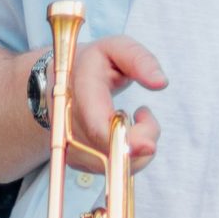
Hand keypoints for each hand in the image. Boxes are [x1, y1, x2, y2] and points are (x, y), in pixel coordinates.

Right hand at [67, 34, 166, 172]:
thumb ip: (139, 60)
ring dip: (138, 146)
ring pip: (117, 164)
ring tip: (134, 117)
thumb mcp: (115, 49)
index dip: (124, 140)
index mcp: (78, 92)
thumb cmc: (93, 64)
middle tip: (145, 115)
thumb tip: (161, 83)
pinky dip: (129, 153)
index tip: (151, 145)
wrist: (57, 82)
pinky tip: (123, 130)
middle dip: (143, 139)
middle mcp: (68, 124)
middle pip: (112, 152)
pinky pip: (112, 168)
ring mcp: (70, 147)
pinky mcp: (77, 161)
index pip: (98, 127)